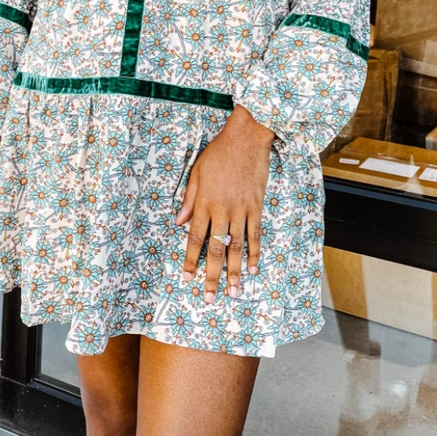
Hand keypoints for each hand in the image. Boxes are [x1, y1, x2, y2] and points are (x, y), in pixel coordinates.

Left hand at [175, 104, 274, 302]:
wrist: (247, 138)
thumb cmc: (219, 152)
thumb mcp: (197, 172)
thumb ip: (189, 198)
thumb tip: (179, 221)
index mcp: (204, 202)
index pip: (195, 237)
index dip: (190, 260)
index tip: (187, 279)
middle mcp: (222, 209)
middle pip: (215, 248)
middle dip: (211, 275)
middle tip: (209, 298)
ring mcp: (241, 209)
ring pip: (236, 246)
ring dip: (235, 271)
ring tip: (235, 292)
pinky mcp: (256, 206)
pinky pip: (255, 234)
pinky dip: (255, 253)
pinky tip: (254, 268)